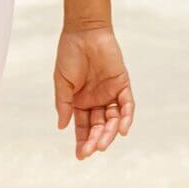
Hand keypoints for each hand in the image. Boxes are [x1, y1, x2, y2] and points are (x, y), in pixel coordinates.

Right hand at [54, 24, 133, 159]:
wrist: (84, 33)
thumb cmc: (69, 55)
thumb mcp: (61, 82)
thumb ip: (63, 104)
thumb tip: (62, 126)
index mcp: (79, 101)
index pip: (82, 126)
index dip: (81, 140)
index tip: (80, 155)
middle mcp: (96, 100)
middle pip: (98, 126)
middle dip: (95, 139)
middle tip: (91, 150)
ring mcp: (110, 93)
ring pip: (113, 119)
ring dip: (110, 132)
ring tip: (103, 143)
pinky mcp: (123, 85)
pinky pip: (127, 105)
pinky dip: (126, 117)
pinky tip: (123, 130)